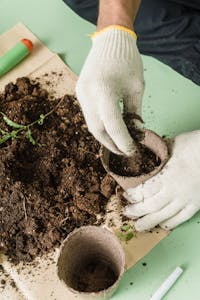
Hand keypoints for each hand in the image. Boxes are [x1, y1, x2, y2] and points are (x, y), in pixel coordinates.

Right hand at [76, 27, 143, 154]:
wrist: (110, 39)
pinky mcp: (79, 93)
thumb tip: (136, 134)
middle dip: (112, 145)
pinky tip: (110, 129)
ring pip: (91, 125)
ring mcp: (80, 94)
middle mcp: (88, 95)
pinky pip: (89, 115)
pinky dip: (100, 125)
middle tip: (125, 151)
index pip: (113, 126)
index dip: (124, 142)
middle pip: (98, 130)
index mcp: (104, 91)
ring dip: (105, 137)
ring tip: (119, 143)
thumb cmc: (128, 61)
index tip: (133, 151)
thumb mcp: (136, 88)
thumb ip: (135, 113)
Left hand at [124, 131, 199, 230]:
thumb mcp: (173, 144)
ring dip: (150, 221)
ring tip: (139, 226)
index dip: (133, 195)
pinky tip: (163, 225)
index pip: (145, 190)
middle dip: (137, 211)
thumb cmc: (195, 146)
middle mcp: (175, 191)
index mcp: (167, 175)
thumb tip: (147, 150)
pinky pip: (181, 217)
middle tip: (127, 213)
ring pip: (164, 215)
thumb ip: (159, 153)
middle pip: (151, 206)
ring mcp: (186, 199)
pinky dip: (171, 223)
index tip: (125, 196)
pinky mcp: (196, 204)